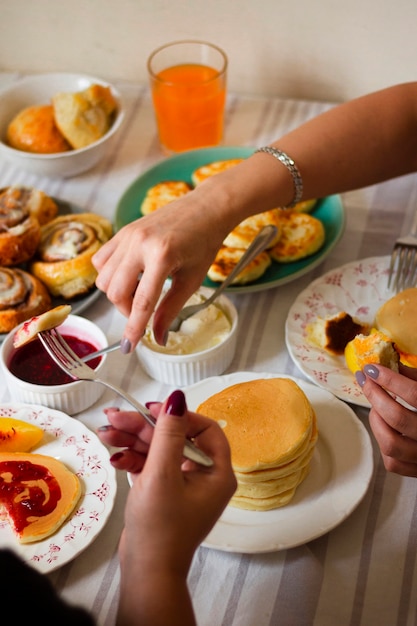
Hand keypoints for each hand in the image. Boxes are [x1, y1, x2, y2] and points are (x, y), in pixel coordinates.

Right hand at [92, 191, 228, 348]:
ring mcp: (127, 235)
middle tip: (144, 312)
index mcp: (161, 255)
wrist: (205, 208)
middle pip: (115, 292)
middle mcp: (139, 243)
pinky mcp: (122, 231)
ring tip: (140, 291)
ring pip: (104, 278)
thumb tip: (158, 338)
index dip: (133, 329)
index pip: (141, 302)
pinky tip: (130, 275)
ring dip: (118, 293)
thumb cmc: (204, 242)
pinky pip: (101, 260)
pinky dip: (110, 275)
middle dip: (126, 310)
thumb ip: (171, 310)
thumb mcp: (192, 280)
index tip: (128, 347)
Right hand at [97, 390, 235, 568]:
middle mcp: (204, 476)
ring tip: (106, 432)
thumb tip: (177, 398)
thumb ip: (168, 433)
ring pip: (160, 450)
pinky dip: (134, 459)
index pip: (204, 429)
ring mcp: (183, 485)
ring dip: (133, 441)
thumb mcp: (163, 474)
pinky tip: (114, 456)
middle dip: (144, 427)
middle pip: (176, 437)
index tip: (152, 408)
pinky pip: (152, 466)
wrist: (145, 572)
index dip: (179, 415)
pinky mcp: (165, 492)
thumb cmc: (160, 527)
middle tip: (115, 417)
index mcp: (217, 472)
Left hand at [357, 364, 416, 476]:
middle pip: (397, 418)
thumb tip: (390, 367)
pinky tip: (386, 428)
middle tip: (367, 381)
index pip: (415, 394)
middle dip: (375, 395)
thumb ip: (416, 378)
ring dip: (376, 421)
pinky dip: (383, 443)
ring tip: (377, 406)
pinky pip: (393, 463)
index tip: (372, 368)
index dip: (390, 379)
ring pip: (390, 444)